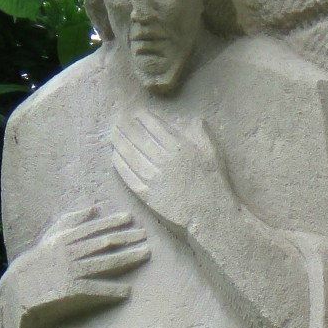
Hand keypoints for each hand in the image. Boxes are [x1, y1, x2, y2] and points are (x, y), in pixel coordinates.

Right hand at [10, 205, 149, 313]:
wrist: (21, 287)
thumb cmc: (41, 260)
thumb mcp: (52, 236)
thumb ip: (73, 221)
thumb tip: (94, 207)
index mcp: (65, 239)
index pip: (93, 228)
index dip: (112, 222)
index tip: (131, 218)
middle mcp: (70, 253)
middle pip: (103, 244)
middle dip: (126, 238)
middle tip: (145, 235)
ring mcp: (71, 271)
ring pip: (104, 263)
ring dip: (127, 258)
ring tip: (146, 254)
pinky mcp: (71, 290)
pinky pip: (95, 289)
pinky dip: (111, 289)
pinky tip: (128, 290)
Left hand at [111, 110, 233, 234]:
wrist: (211, 213)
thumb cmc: (213, 183)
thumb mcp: (213, 154)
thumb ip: (202, 135)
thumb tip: (195, 119)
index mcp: (180, 148)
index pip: (155, 127)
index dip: (143, 118)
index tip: (136, 114)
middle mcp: (164, 160)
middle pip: (139, 138)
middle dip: (126, 127)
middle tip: (118, 120)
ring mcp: (153, 178)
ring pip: (130, 155)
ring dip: (119, 142)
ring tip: (113, 134)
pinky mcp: (147, 194)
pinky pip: (129, 176)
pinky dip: (120, 164)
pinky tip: (115, 156)